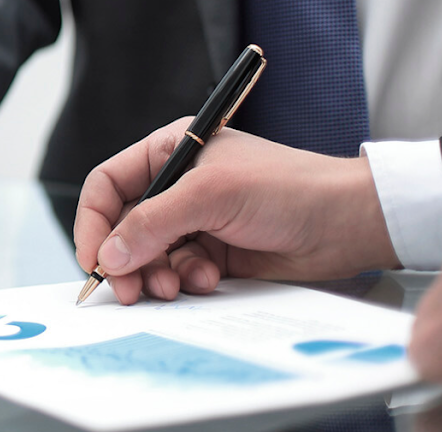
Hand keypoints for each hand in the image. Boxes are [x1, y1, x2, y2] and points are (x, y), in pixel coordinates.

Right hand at [73, 117, 398, 303]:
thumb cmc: (289, 187)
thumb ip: (152, 224)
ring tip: (173, 287)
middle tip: (128, 289)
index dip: (93, 222)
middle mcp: (177, 185)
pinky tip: (211, 279)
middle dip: (124, 260)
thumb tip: (108, 255)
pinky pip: (178, 272)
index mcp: (170, 152)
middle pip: (123, 228)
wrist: (348, 222)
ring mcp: (195, 221)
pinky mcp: (213, 252)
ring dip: (155, 275)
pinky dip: (186, 281)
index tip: (94, 259)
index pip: (108, 186)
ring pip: (148, 256)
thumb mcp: (210, 195)